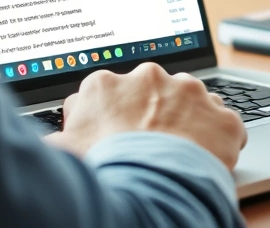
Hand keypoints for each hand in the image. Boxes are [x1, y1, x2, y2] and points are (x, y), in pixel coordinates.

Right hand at [44, 63, 247, 168]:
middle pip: (151, 94)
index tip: (115, 135)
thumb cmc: (103, 171)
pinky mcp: (222, 116)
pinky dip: (218, 139)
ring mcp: (190, 94)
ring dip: (187, 122)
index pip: (105, 94)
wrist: (149, 190)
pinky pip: (224, 124)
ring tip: (179, 153)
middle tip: (148, 146)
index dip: (111, 118)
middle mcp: (149, 78)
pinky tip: (207, 159)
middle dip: (152, 114)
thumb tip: (45, 140)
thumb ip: (56, 137)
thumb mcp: (60, 153)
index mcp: (105, 85)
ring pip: (191, 103)